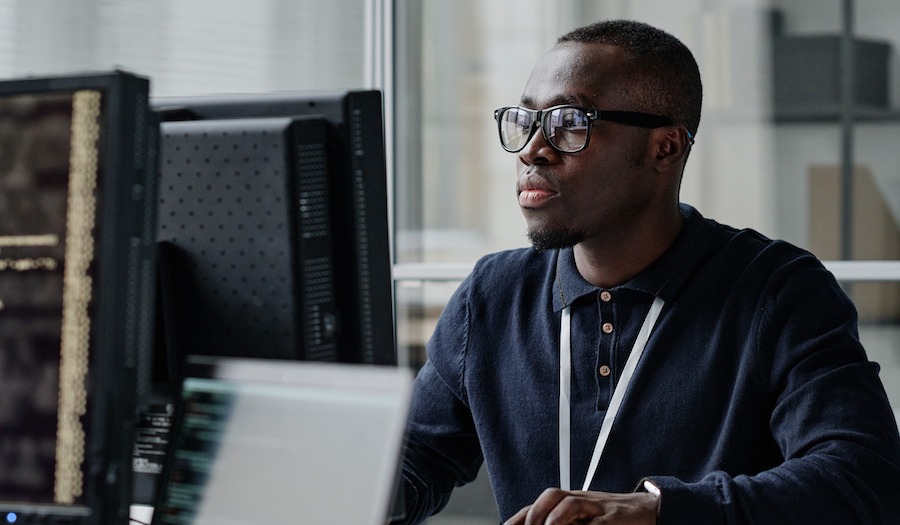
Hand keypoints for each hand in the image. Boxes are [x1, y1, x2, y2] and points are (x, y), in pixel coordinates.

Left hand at [503, 488, 658, 524]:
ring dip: (554, 520)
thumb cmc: (611, 519)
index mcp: (570, 502)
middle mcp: (581, 500)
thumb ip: (566, 522)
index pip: (538, 505)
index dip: (519, 518)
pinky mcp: (614, 518)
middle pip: (551, 496)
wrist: (648, 511)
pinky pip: (597, 522)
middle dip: (534, 515)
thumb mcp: (584, 520)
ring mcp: (597, 507)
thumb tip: (538, 524)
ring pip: (570, 503)